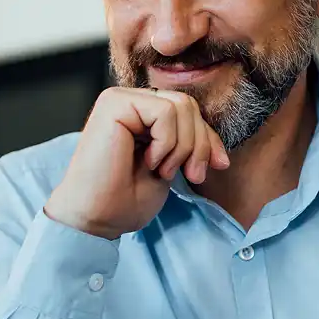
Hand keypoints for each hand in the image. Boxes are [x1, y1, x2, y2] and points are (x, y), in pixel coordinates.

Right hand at [44, 87, 229, 239]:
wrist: (97, 218)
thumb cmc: (125, 200)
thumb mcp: (171, 169)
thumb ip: (189, 147)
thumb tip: (221, 154)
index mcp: (142, 115)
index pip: (190, 112)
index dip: (209, 139)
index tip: (219, 166)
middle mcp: (131, 102)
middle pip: (189, 106)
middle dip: (199, 144)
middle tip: (189, 174)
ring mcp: (121, 100)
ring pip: (182, 107)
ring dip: (182, 146)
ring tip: (161, 170)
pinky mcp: (115, 103)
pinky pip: (165, 112)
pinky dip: (166, 142)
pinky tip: (148, 161)